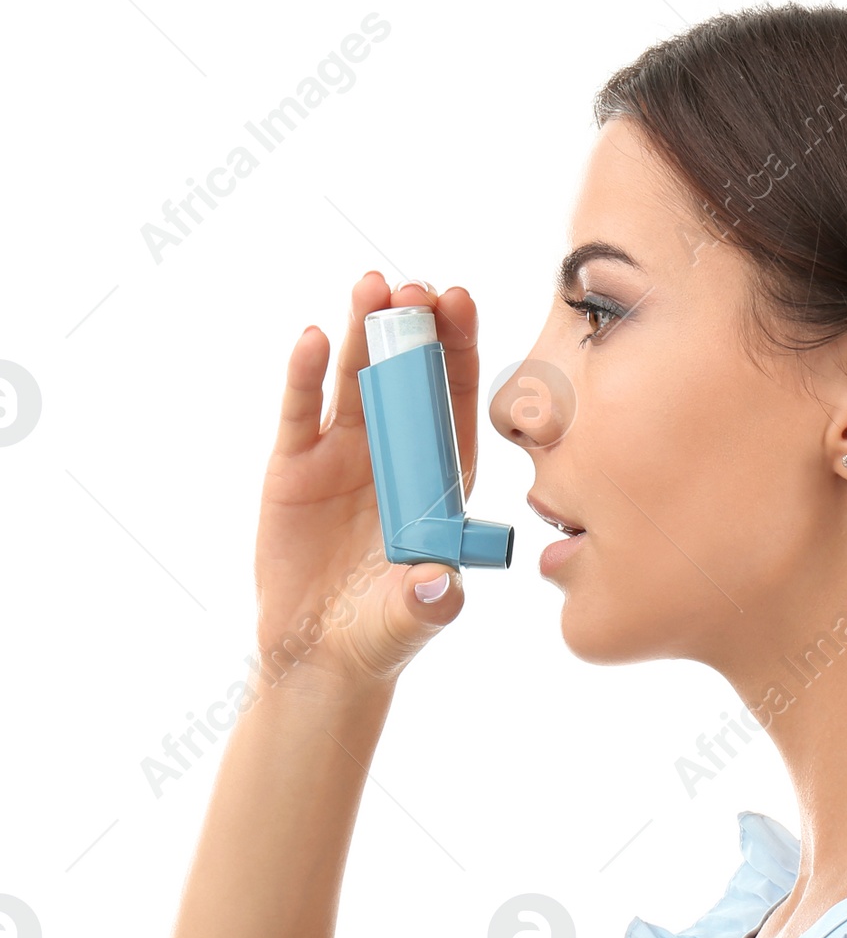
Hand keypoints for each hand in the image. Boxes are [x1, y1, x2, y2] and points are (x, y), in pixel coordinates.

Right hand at [253, 272, 481, 693]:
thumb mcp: (412, 619)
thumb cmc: (384, 631)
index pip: (455, 403)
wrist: (321, 652)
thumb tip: (441, 586)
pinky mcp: (295, 465)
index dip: (459, 351)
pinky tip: (312, 336)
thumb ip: (428, 601)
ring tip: (371, 286)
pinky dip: (304, 374)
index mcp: (440, 478)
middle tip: (415, 285)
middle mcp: (397, 455)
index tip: (461, 302)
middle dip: (414, 330)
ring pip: (356, 380)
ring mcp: (344, 455)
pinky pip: (301, 411)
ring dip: (365, 333)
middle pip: (408, 379)